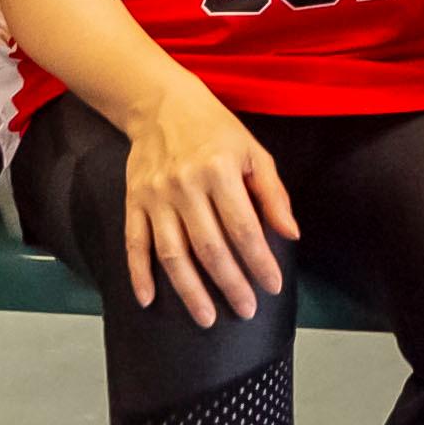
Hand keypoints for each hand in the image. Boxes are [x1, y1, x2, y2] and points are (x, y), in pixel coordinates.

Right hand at [124, 78, 298, 327]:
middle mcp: (185, 186)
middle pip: (209, 247)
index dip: (260, 261)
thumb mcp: (253, 151)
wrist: (161, 105)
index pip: (244, 227)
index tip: (272, 286)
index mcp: (220, 170)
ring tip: (206, 319)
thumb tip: (291, 234)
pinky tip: (149, 300)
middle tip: (246, 310)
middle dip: (230, 284)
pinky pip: (134, 244)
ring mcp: (155, 197)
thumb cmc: (216, 130)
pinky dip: (139, 275)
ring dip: (189, 291)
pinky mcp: (133, 202)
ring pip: (172, 254)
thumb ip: (273, 194)